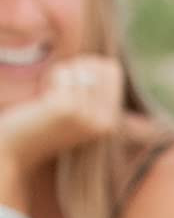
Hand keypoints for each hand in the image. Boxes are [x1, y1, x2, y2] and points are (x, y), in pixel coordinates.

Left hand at [0, 55, 124, 173]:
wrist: (18, 152)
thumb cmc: (43, 126)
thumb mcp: (78, 112)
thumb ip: (96, 93)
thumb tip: (110, 65)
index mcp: (110, 122)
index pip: (112, 70)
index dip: (89, 65)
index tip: (73, 83)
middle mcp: (104, 121)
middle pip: (97, 66)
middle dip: (76, 67)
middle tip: (61, 88)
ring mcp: (87, 116)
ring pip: (79, 69)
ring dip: (61, 74)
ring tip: (51, 95)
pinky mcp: (68, 109)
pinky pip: (65, 74)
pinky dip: (52, 77)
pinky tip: (44, 96)